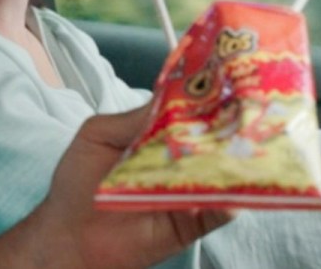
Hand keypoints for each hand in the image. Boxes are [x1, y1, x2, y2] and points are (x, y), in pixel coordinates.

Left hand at [0, 104, 233, 268]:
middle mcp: (176, 162)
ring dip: (236, 163)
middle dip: (230, 128)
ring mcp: (185, 192)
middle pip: (211, 142)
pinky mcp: (190, 224)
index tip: (224, 84)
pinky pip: (218, 212)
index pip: (187, 115)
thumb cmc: (76, 182)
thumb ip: (132, 118)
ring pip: (221, 175)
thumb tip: (168, 95)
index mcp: (155, 138)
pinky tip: (235, 192)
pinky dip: (230, 202)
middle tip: (248, 114)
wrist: (69, 236)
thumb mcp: (97, 136)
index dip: (205, 100)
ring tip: (251, 149)